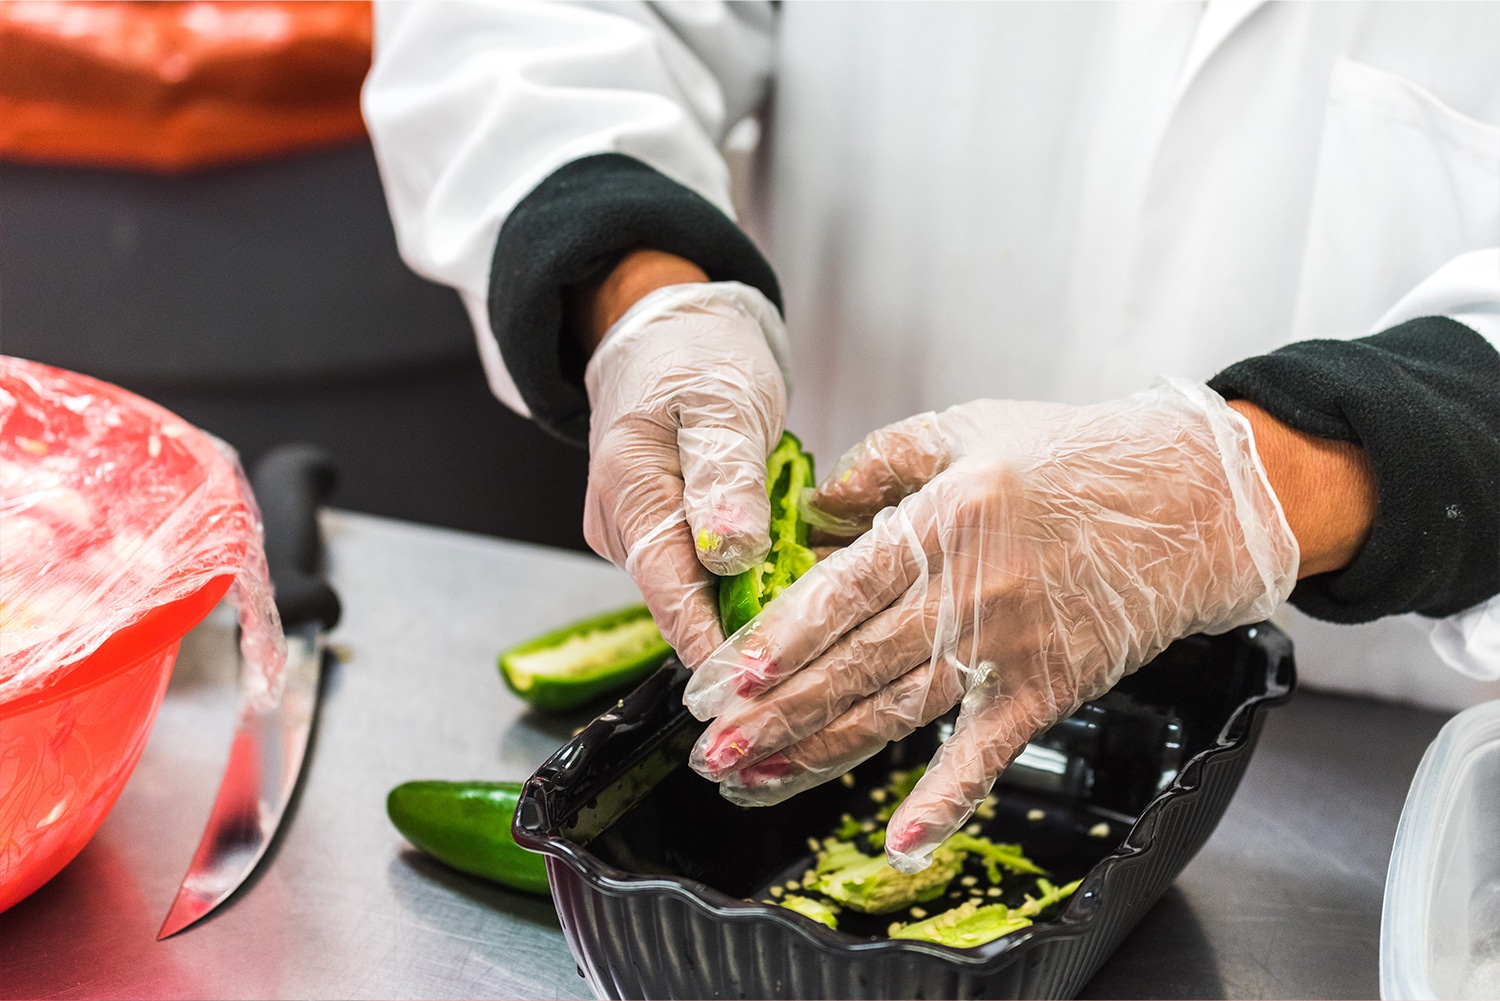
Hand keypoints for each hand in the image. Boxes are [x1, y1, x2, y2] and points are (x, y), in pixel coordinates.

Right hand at [583, 272, 788, 668]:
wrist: (665, 331)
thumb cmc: (694, 355)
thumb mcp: (722, 403)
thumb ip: (725, 477)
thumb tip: (730, 552)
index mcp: (629, 492)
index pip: (671, 595)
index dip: (718, 648)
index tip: (767, 686)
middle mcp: (621, 526)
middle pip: (683, 606)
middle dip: (743, 636)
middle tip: (814, 656)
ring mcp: (637, 534)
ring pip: (697, 595)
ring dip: (749, 608)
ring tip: (813, 621)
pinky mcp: (660, 534)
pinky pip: (705, 574)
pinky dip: (747, 581)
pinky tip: (788, 582)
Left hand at [681, 380, 1299, 871]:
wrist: (1192, 500)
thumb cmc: (1075, 457)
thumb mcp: (965, 427)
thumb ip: (879, 461)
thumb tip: (816, 509)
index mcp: (945, 521)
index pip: (844, 591)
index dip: (782, 639)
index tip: (725, 675)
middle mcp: (972, 592)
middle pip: (855, 664)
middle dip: (774, 710)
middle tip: (712, 746)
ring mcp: (1009, 648)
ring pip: (896, 712)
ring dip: (820, 751)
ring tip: (755, 777)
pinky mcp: (1045, 689)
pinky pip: (986, 754)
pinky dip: (944, 801)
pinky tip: (899, 840)